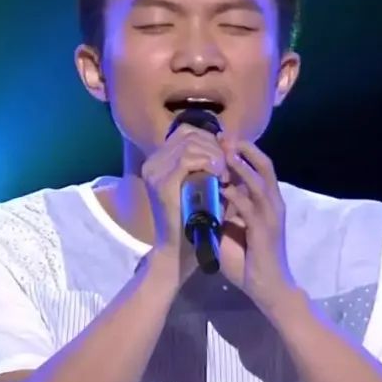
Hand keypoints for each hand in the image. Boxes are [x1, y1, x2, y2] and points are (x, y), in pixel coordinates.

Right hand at [140, 123, 228, 287]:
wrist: (181, 249)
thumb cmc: (196, 219)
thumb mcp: (204, 184)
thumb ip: (211, 161)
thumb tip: (228, 139)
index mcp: (159, 161)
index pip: (186, 132)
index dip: (210, 139)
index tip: (225, 158)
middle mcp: (153, 163)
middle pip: (190, 135)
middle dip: (215, 148)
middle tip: (227, 169)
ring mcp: (155, 172)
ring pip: (191, 144)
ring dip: (214, 156)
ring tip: (224, 176)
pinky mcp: (162, 183)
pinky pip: (189, 159)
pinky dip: (209, 164)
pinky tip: (219, 178)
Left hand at [217, 137, 297, 313]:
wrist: (267, 287)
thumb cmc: (248, 260)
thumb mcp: (231, 228)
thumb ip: (223, 210)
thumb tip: (204, 193)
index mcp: (266, 201)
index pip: (258, 167)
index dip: (241, 151)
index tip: (220, 138)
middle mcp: (273, 203)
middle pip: (264, 165)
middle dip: (244, 149)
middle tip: (223, 136)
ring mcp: (272, 215)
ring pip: (260, 181)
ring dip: (242, 165)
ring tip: (225, 151)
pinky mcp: (266, 230)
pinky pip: (251, 206)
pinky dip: (237, 194)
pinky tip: (221, 187)